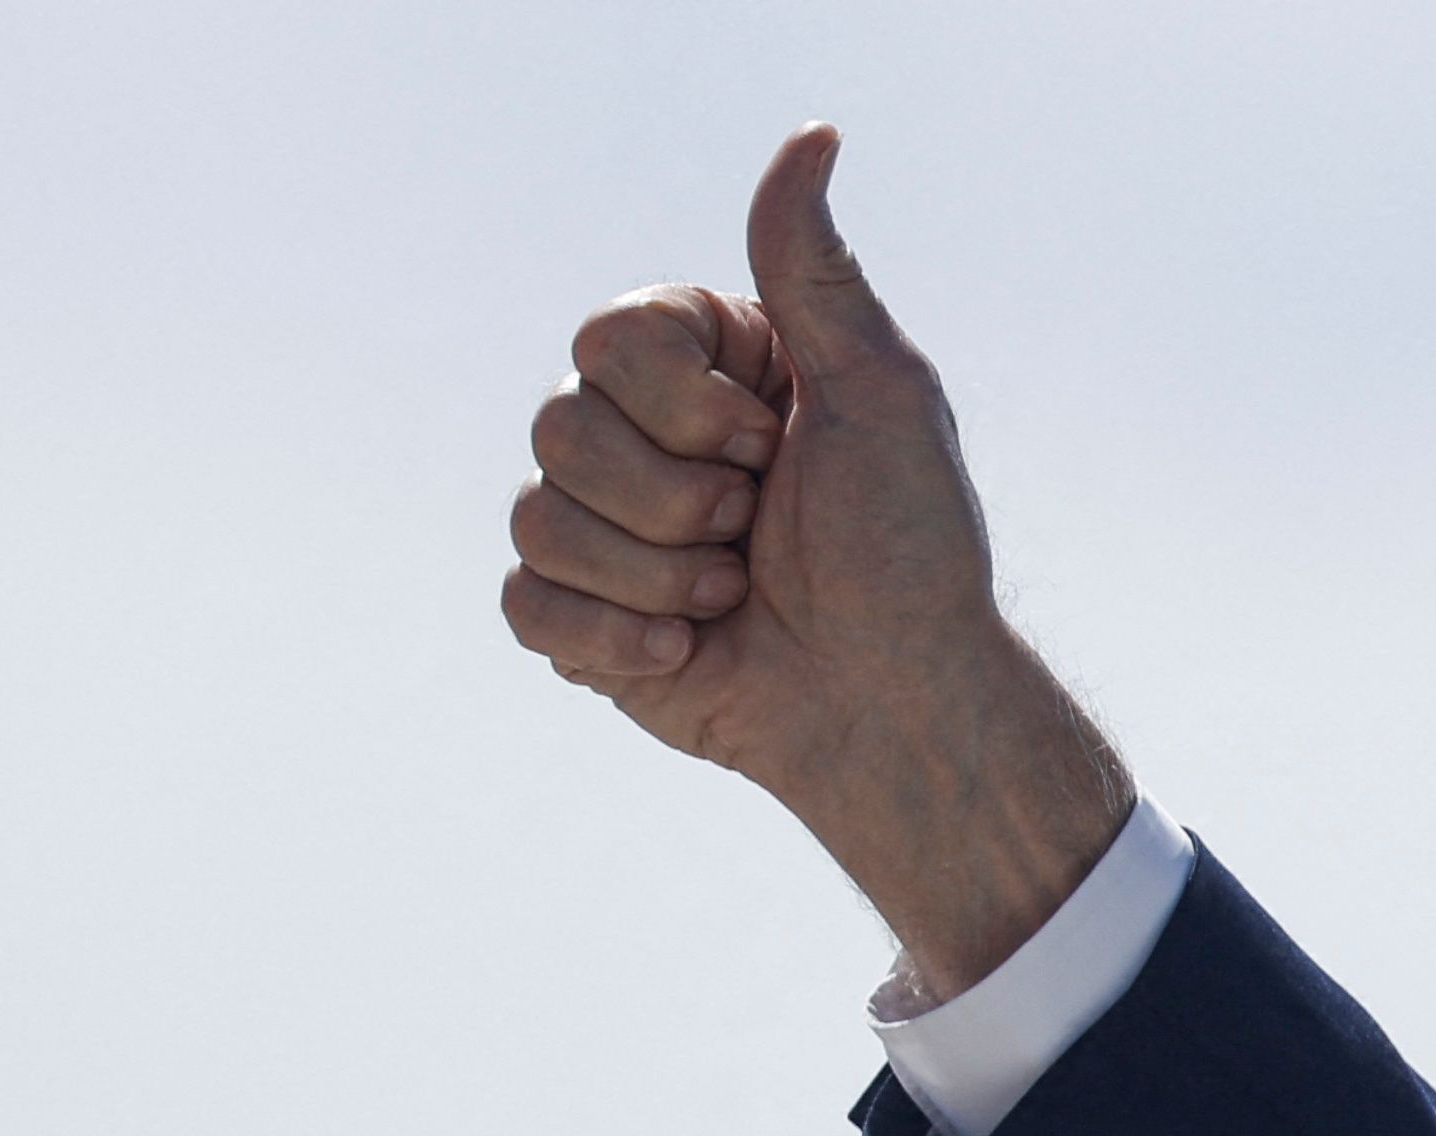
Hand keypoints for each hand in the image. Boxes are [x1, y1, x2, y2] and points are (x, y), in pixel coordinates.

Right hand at [502, 126, 1132, 999]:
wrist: (898, 701)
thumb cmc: (908, 549)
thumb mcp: (879, 390)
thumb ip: (815, 269)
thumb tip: (812, 134)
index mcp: (704, 371)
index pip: (609, 336)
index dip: (687, 406)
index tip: (773, 443)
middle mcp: (641, 436)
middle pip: (559, 425)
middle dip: (677, 498)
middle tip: (755, 530)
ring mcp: (604, 530)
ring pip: (538, 517)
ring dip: (657, 577)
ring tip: (734, 597)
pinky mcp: (581, 622)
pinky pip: (526, 604)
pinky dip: (614, 639)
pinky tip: (689, 656)